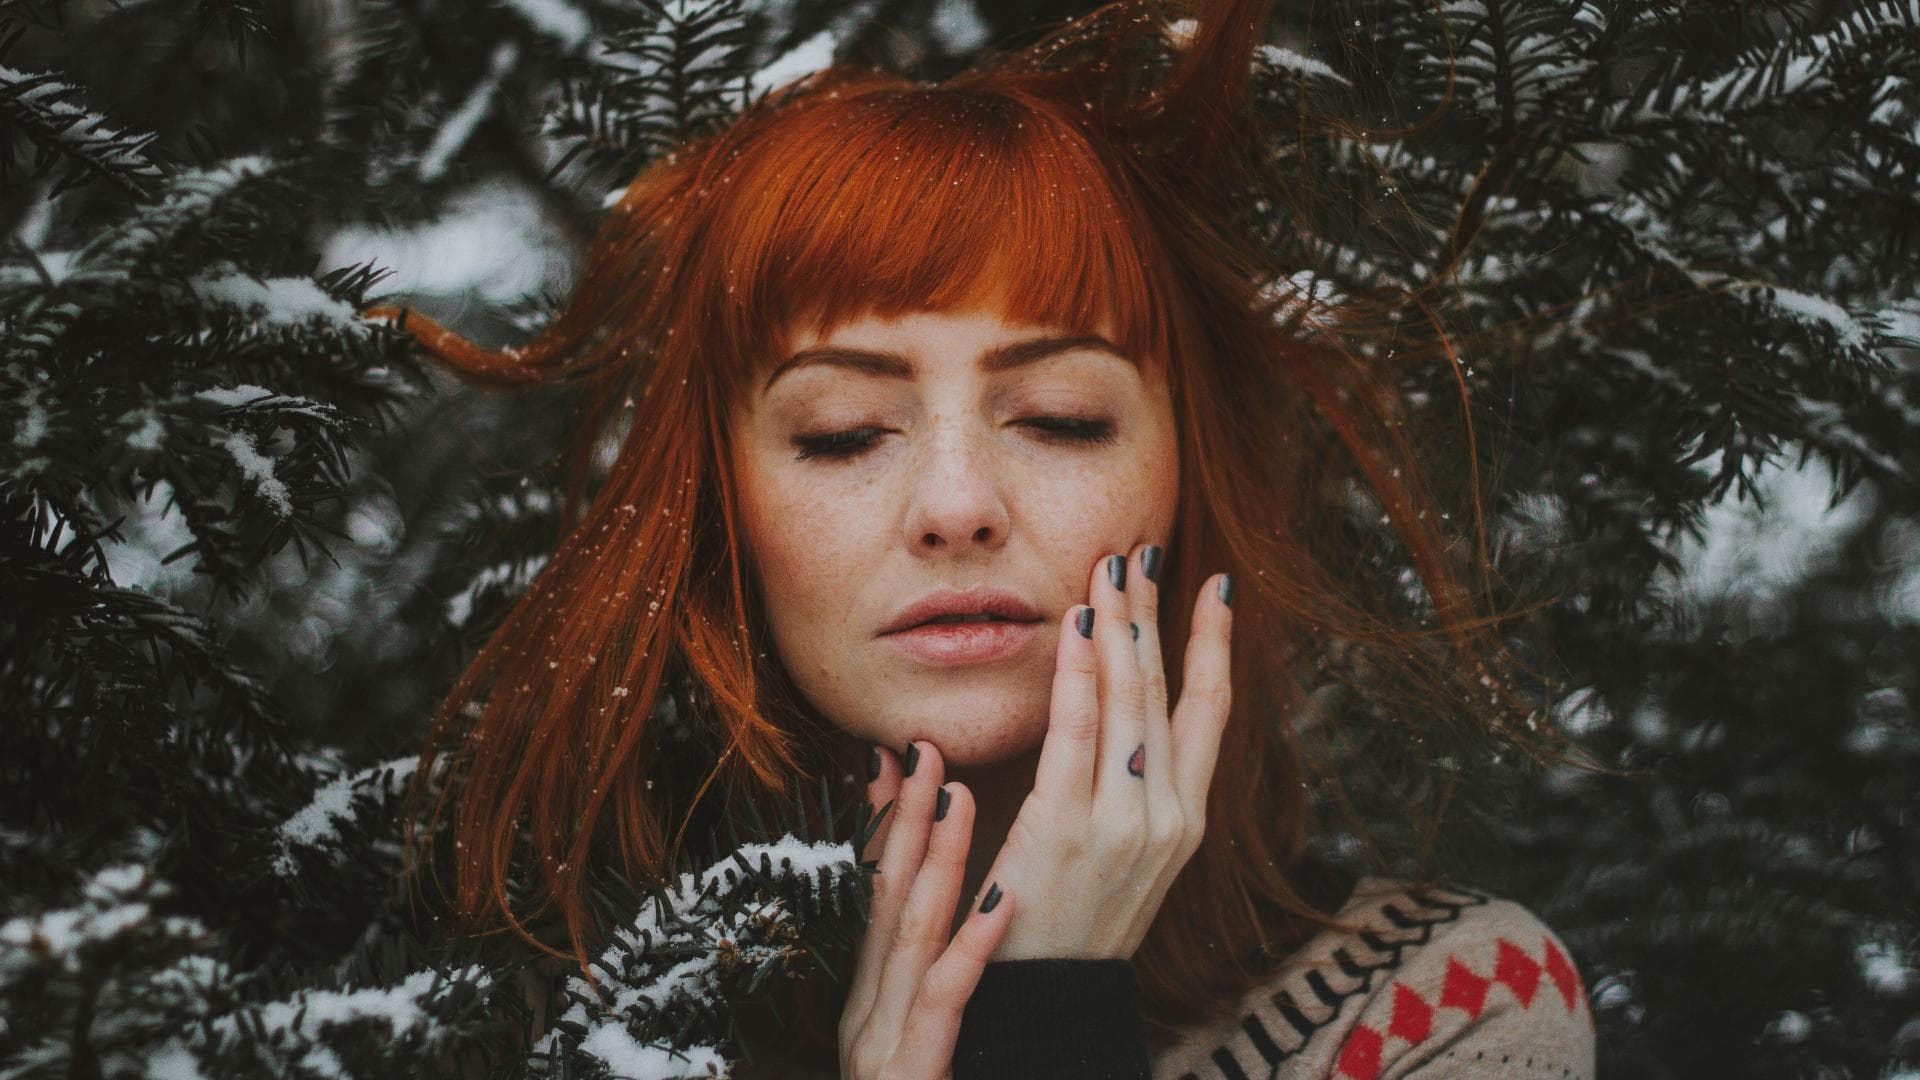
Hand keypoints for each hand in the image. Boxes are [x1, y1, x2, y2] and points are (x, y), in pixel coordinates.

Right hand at [840, 742, 1014, 1079]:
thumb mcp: (904, 1042)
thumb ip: (915, 985)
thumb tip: (923, 913)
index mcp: (869, 998)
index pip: (877, 895)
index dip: (884, 825)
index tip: (893, 755)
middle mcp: (869, 1010)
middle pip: (887, 897)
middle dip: (903, 817)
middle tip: (922, 746)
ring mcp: (885, 1040)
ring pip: (911, 933)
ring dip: (935, 859)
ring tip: (958, 794)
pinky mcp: (913, 1073)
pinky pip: (944, 1001)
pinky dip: (970, 947)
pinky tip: (1002, 900)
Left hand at [984, 545, 1233, 959]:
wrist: (1048, 1002)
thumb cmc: (1073, 923)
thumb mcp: (1126, 860)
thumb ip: (1131, 793)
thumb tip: (1127, 729)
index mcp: (1188, 821)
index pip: (1212, 712)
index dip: (1215, 645)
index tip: (1217, 586)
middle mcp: (1169, 816)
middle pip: (1165, 691)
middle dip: (1151, 614)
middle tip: (1139, 551)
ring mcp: (1125, 821)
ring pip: (1128, 701)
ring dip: (1118, 625)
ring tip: (1110, 568)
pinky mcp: (1071, 827)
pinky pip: (1077, 731)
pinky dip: (1078, 672)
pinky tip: (1075, 624)